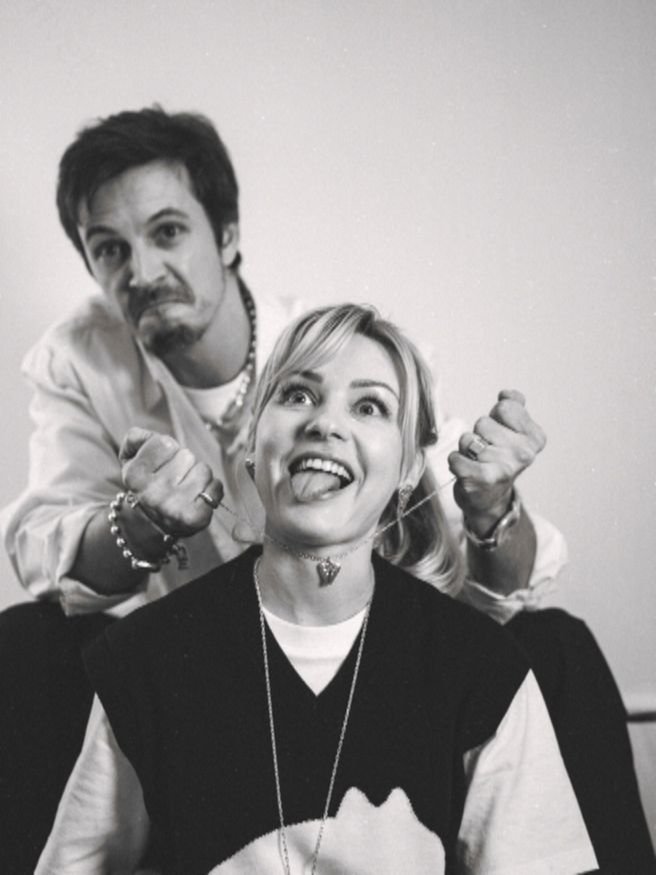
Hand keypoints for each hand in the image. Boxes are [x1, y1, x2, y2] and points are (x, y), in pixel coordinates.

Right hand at [119, 427, 223, 537]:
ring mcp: (174, 508)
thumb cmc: (148, 485)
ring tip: (184, 489)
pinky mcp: (195, 517)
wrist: (152, 524)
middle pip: (187, 455)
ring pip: (203, 470)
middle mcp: (152, 494)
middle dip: (184, 463)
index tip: (160, 464)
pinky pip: (216, 486)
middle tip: (173, 479)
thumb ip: (136, 439)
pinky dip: (211, 488)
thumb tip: (142, 434)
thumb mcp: (132, 460)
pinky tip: (196, 497)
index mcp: (134, 476)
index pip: (165, 443)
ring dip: (198, 476)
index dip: (166, 450)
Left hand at [447, 390, 545, 535]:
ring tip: (478, 462)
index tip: (502, 435)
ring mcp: (503, 467)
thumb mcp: (514, 432)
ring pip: (468, 439)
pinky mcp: (480, 479)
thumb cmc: (499, 459)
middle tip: (488, 452)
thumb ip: (514, 406)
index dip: (497, 418)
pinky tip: (467, 471)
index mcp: (535, 439)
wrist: (490, 500)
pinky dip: (455, 462)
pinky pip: (454, 457)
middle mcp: (523, 453)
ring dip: (467, 450)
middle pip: (483, 422)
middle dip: (480, 434)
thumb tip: (507, 394)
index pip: (506, 406)